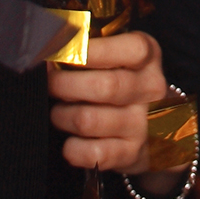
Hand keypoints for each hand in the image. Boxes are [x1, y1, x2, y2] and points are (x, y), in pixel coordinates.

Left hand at [48, 30, 169, 172]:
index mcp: (147, 57)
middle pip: (105, 86)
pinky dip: (72, 148)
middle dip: (64, 84)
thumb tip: (49, 43)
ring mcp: (143, 124)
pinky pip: (93, 154)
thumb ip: (86, 45)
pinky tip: (69, 140)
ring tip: (58, 112)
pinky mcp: (132, 154)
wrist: (146, 125)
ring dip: (62, 116)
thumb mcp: (112, 53)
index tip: (59, 51)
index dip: (90, 50)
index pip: (130, 49)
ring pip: (90, 120)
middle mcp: (150, 90)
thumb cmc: (115, 77)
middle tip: (49, 83)